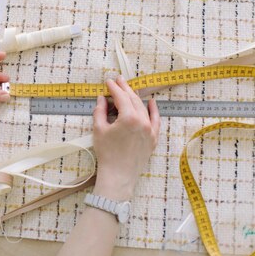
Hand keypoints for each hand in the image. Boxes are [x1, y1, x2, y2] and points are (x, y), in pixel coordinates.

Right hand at [91, 76, 160, 200]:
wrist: (118, 176)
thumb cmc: (107, 153)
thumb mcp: (99, 129)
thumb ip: (100, 111)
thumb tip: (102, 99)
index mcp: (129, 118)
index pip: (121, 97)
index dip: (114, 88)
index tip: (108, 82)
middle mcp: (142, 121)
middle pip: (133, 99)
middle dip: (125, 88)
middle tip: (118, 80)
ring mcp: (150, 130)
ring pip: (143, 108)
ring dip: (135, 97)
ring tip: (128, 89)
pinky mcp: (153, 138)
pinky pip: (155, 120)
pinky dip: (153, 110)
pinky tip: (151, 102)